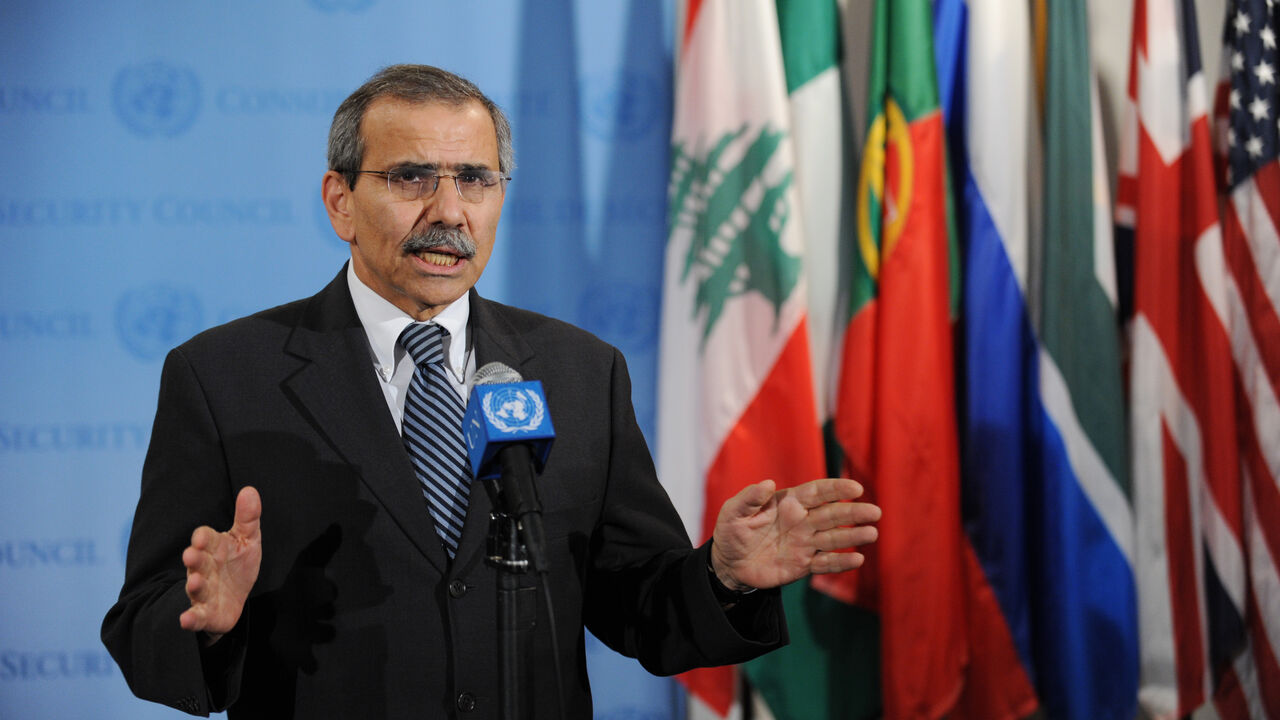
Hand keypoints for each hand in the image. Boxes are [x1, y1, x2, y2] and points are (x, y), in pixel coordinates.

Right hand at [178, 486, 262, 642]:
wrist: (234, 599)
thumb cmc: (237, 564)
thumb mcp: (248, 540)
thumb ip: (248, 518)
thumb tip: (250, 490)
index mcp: (213, 547)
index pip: (205, 538)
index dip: (203, 538)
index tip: (201, 537)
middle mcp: (203, 568)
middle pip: (197, 561)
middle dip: (194, 558)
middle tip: (191, 555)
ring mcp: (202, 591)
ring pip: (195, 587)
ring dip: (194, 585)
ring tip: (195, 583)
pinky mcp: (204, 613)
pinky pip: (196, 616)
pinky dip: (190, 618)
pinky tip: (186, 619)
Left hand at [710, 478, 879, 591]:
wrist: (729, 564)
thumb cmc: (732, 532)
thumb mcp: (733, 512)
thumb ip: (749, 498)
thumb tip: (768, 483)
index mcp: (789, 503)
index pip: (817, 492)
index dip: (836, 490)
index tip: (855, 488)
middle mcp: (802, 521)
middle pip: (832, 514)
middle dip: (853, 513)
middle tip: (875, 512)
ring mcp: (805, 543)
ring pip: (834, 538)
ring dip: (853, 536)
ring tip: (871, 533)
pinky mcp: (803, 565)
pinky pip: (825, 563)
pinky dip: (841, 562)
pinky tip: (857, 559)